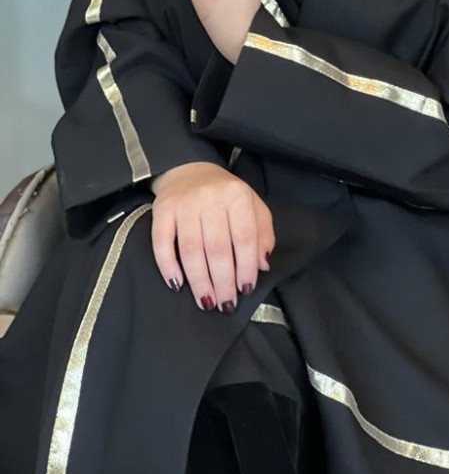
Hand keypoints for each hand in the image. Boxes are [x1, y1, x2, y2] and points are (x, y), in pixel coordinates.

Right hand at [150, 162, 275, 312]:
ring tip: (206, 301)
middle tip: (225, 304)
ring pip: (191, 250)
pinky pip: (161, 242)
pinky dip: (168, 266)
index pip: (244, 237)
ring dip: (199, 280)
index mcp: (237, 196)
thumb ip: (262, 234)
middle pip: (217, 248)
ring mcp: (183, 203)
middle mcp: (210, 198)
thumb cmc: (226, 196)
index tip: (245, 289)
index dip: (245, 267)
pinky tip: (177, 284)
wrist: (189, 170)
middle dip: (222, 281)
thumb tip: (262, 265)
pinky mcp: (161, 210)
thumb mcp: (253, 206)